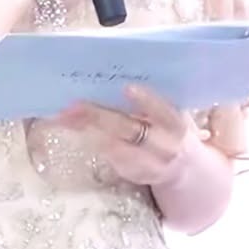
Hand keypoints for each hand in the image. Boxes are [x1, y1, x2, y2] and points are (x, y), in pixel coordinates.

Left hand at [53, 83, 211, 186]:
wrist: (182, 166)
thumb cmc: (169, 127)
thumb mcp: (170, 113)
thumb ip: (152, 101)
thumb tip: (117, 74)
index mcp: (176, 124)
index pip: (163, 111)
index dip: (147, 100)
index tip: (127, 88)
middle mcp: (164, 146)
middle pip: (130, 131)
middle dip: (100, 116)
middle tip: (74, 104)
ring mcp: (149, 164)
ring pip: (115, 148)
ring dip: (87, 131)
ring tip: (66, 117)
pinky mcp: (133, 175)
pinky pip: (108, 158)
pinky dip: (89, 142)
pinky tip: (73, 130)